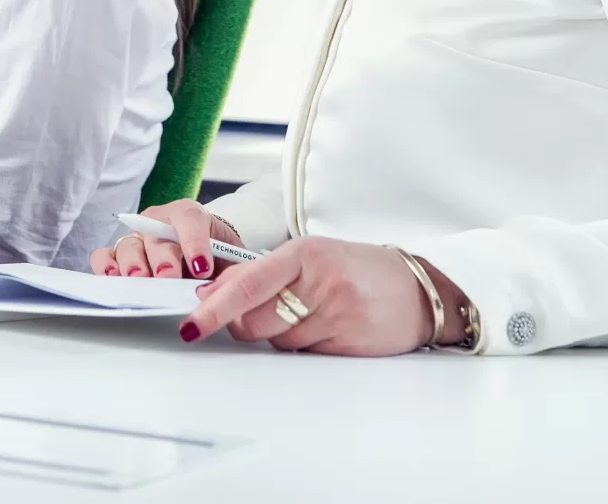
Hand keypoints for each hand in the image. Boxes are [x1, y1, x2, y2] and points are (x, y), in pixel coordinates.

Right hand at [91, 199, 238, 280]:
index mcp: (189, 215)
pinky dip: (106, 265)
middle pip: (155, 235)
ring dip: (133, 264)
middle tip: (168, 277)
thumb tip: (222, 293)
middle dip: (162, 257)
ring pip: (128, 245)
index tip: (202, 268)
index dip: (194, 241)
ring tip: (139, 280)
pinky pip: (105, 255)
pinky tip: (112, 277)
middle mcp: (158, 221)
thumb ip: (229, 272)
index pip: (188, 219)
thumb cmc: (216, 254)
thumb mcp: (231, 259)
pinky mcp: (120, 254)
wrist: (206, 253)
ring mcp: (137, 237)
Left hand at [175, 237, 447, 355]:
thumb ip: (263, 273)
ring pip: (277, 341)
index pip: (246, 284)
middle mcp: (319, 282)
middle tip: (263, 312)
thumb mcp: (310, 258)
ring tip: (308, 314)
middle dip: (245, 324)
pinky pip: (304, 354)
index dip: (214, 306)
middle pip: (254, 320)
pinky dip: (305, 346)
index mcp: (303, 254)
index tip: (192, 322)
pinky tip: (326, 328)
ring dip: (280, 334)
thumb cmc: (356, 270)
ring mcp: (336, 314)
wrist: (415, 290)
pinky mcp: (348, 343)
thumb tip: (213, 293)